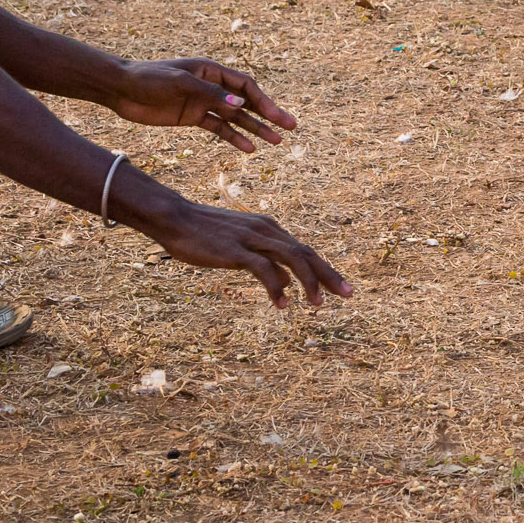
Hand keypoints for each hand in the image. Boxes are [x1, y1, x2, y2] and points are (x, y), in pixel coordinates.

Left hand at [109, 58, 297, 153]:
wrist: (120, 90)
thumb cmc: (149, 78)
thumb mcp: (180, 84)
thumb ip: (211, 95)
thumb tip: (242, 106)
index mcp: (211, 70)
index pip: (246, 86)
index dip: (264, 101)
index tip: (277, 116)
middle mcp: (211, 86)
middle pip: (247, 102)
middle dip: (269, 115)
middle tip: (290, 128)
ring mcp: (203, 103)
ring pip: (236, 118)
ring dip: (255, 129)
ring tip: (276, 143)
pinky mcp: (193, 118)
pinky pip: (219, 129)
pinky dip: (233, 139)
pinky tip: (248, 149)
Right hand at [150, 200, 350, 308]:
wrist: (174, 218)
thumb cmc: (205, 234)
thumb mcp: (242, 247)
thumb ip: (266, 262)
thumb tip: (287, 284)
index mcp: (270, 229)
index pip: (304, 250)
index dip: (324, 270)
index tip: (340, 287)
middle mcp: (267, 231)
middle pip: (306, 253)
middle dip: (329, 275)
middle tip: (349, 295)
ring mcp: (252, 239)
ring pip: (293, 258)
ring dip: (309, 282)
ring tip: (318, 305)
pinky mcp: (236, 251)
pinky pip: (264, 270)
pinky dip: (276, 287)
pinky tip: (283, 305)